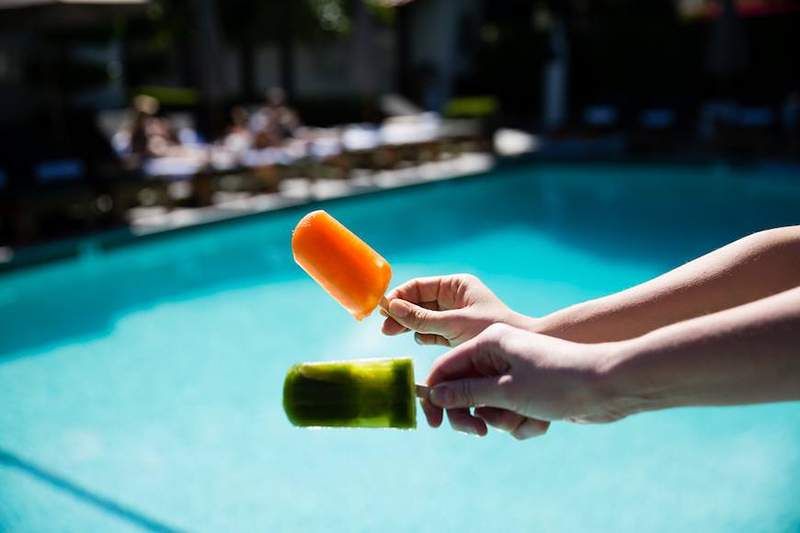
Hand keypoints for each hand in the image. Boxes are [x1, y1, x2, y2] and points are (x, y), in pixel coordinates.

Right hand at [381, 274, 531, 346]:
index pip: (419, 286)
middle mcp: (453, 297)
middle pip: (417, 302)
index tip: (383, 307)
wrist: (517, 353)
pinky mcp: (454, 333)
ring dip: (410, 325)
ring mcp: (453, 315)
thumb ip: (421, 318)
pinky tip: (421, 339)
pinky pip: (431, 332)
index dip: (400, 295)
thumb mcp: (453, 324)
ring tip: (393, 332)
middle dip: (401, 312)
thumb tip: (391, 307)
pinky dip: (424, 336)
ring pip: (422, 318)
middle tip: (384, 326)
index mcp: (456, 285)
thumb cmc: (491, 330)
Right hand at [422, 323, 619, 439]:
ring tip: (528, 418)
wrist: (609, 387)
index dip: (436, 395)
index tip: (433, 423)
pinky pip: (511, 414)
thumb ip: (467, 393)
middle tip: (481, 432)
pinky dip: (523, 423)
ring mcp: (515, 374)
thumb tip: (435, 395)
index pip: (447, 367)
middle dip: (475, 414)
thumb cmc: (557, 382)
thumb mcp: (506, 391)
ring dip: (505, 420)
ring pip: (489, 407)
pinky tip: (544, 422)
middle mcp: (499, 355)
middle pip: (465, 390)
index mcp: (489, 342)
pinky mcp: (530, 392)